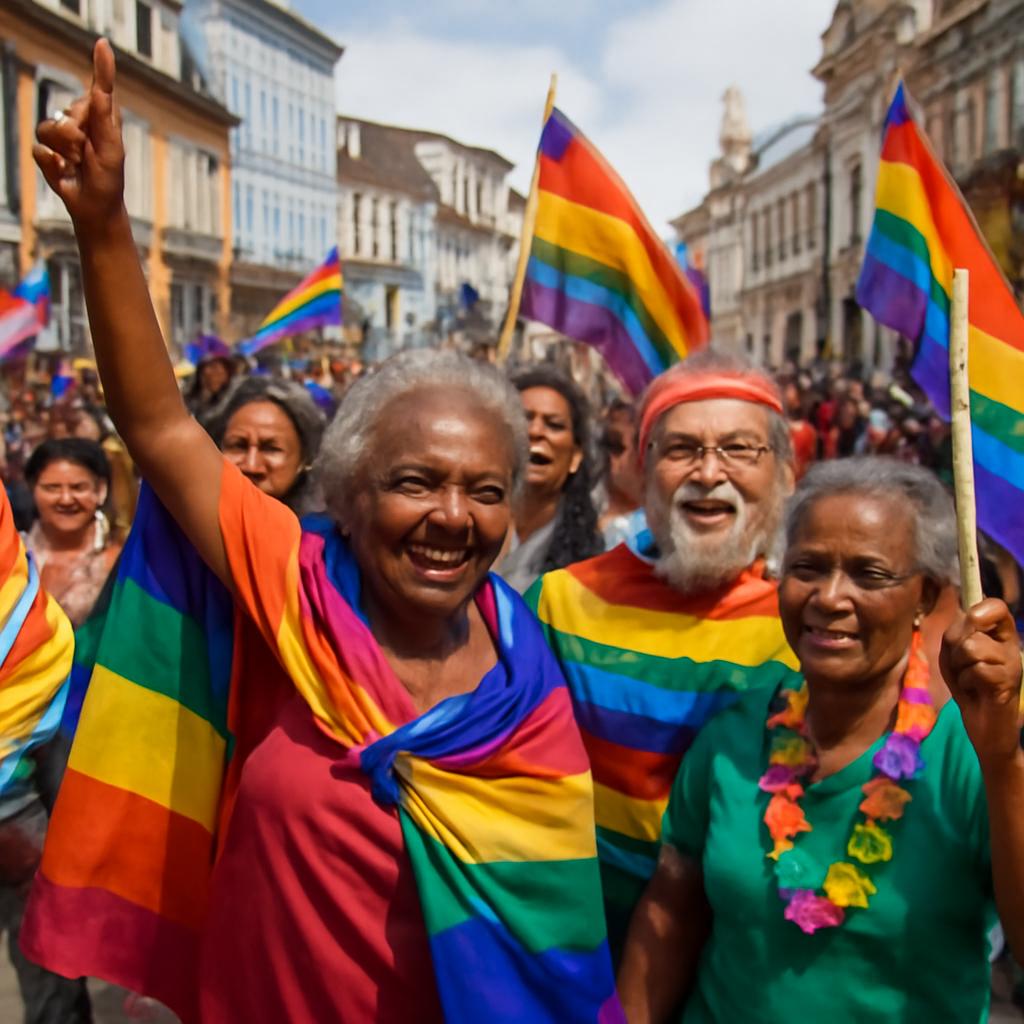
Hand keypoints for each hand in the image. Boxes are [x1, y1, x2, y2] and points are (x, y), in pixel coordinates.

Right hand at [34, 39, 124, 230]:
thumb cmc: (108, 179)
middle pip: (69, 111)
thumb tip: (102, 90)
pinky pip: (39, 147)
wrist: (95, 207)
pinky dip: (51, 162)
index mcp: (101, 118)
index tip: (102, 44)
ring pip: (49, 127)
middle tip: (89, 154)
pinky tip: (63, 170)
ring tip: (77, 163)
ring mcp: (61, 136)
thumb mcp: (111, 149)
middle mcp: (80, 121)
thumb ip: (103, 118)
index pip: (100, 88)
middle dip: (78, 134)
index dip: (101, 67)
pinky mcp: (46, 150)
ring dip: (64, 149)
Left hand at [940, 598, 1022, 767]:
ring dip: (959, 666)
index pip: (997, 607)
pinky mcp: (1007, 683)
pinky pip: (975, 670)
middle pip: (971, 626)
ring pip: (971, 647)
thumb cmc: (967, 687)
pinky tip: (975, 692)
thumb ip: (956, 634)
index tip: (973, 618)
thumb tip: (967, 613)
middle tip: (962, 666)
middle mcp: (1010, 647)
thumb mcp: (954, 656)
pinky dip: (965, 682)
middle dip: (954, 646)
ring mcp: (1012, 664)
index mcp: (999, 636)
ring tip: (969, 680)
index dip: (982, 607)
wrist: (983, 726)